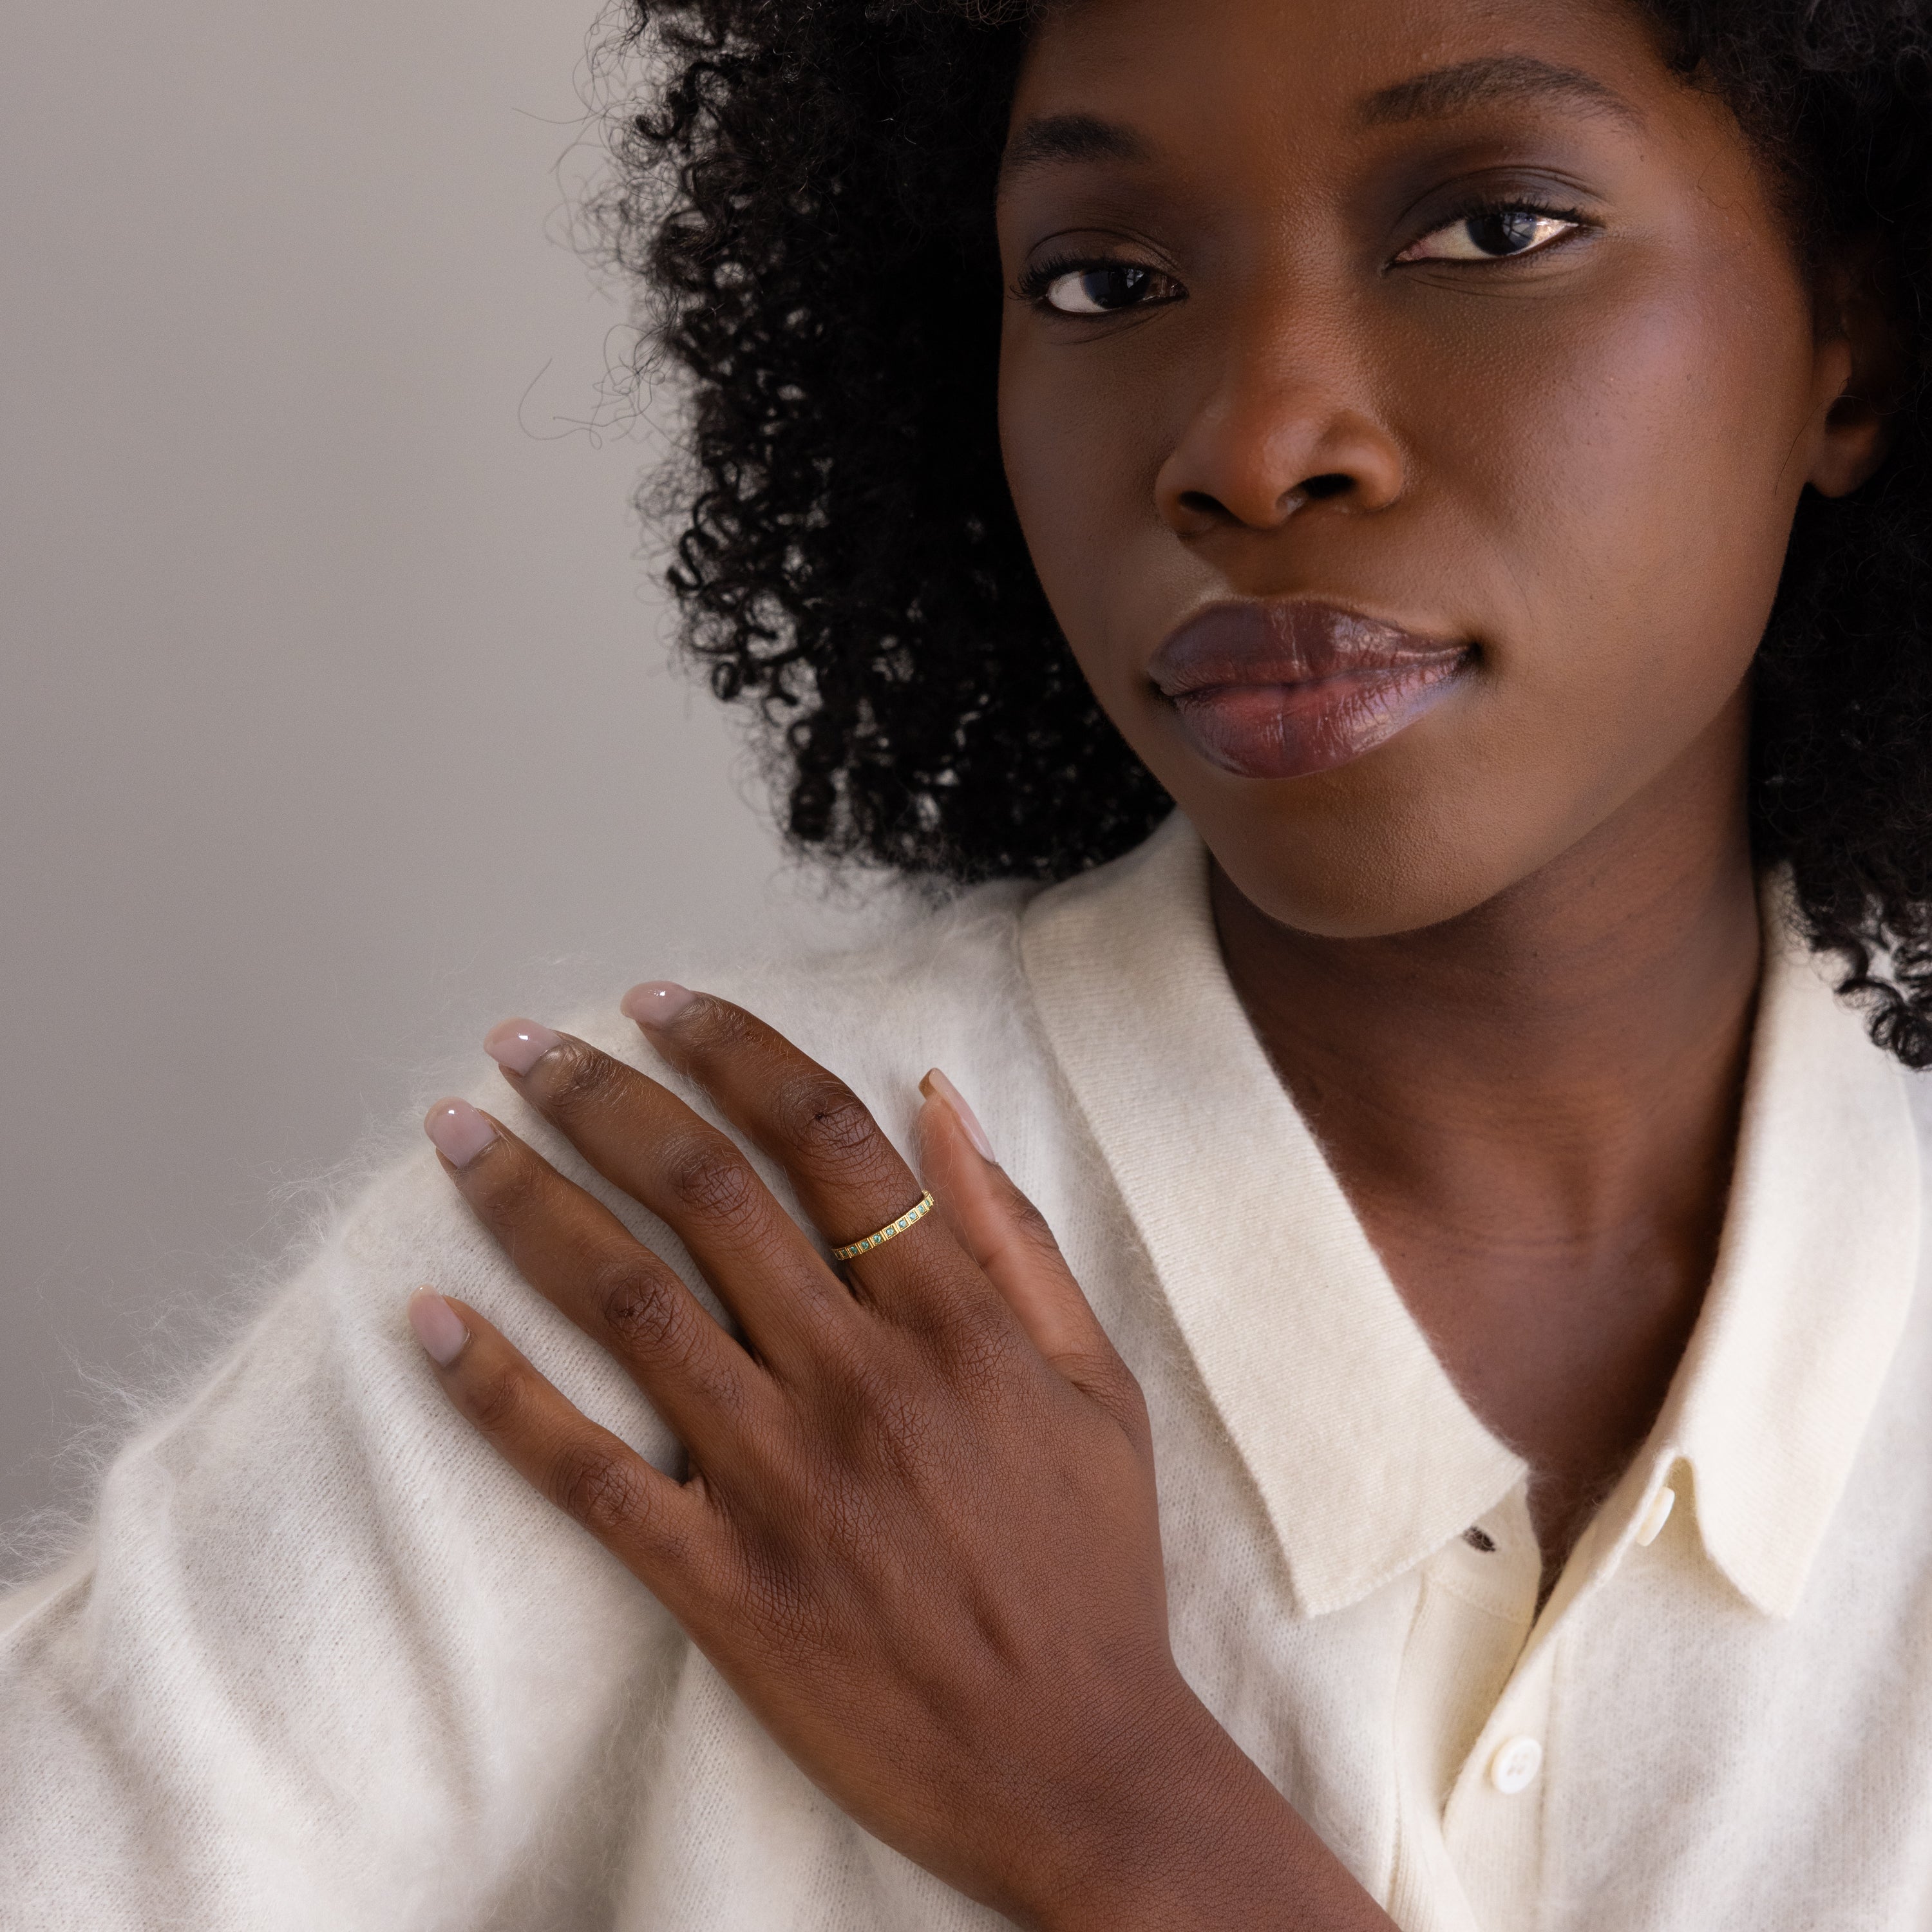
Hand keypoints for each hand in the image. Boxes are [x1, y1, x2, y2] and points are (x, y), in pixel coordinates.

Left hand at [411, 986, 1389, 1930]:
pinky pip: (584, 1471)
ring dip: (529, 1204)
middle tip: (524, 1044)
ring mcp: (783, 1481)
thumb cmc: (1092, 1569)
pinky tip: (430, 1320)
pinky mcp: (722, 1581)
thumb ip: (1017, 1234)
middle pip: (707, 1192)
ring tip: (456, 1136)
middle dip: (603, 1097)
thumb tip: (940, 1101)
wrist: (1076, 1768)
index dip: (733, 1049)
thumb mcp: (1099, 1383)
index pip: (825, 1137)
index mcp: (955, 1320)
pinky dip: (497, 1392)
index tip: (660, 1001)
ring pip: (629, 1303)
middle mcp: (860, 1378)